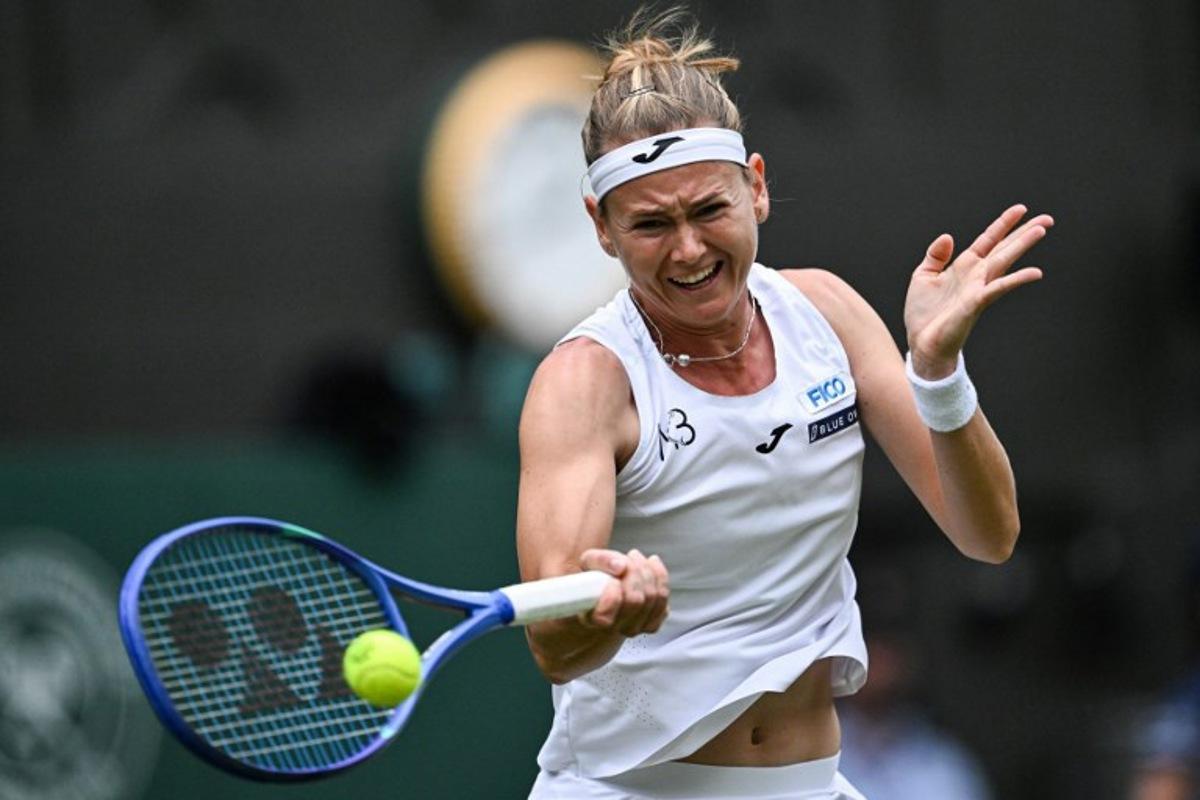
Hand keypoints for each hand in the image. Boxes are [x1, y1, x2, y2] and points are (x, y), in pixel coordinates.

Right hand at [578, 548, 668, 635]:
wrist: (604, 591)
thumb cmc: (594, 578)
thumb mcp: (589, 562)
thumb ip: (600, 560)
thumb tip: (620, 566)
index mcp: (592, 618)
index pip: (605, 617)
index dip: (612, 593)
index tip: (612, 577)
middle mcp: (613, 629)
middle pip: (634, 601)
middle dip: (634, 572)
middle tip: (626, 559)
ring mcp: (633, 628)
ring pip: (652, 597)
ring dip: (647, 570)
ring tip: (635, 558)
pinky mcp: (651, 624)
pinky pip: (663, 598)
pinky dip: (659, 576)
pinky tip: (650, 566)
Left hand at [904, 204, 1052, 377]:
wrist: (922, 343)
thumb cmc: (924, 314)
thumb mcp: (923, 276)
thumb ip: (935, 255)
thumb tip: (948, 236)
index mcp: (964, 266)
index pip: (988, 240)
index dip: (1003, 224)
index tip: (1021, 209)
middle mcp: (976, 275)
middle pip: (1004, 248)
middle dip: (1024, 232)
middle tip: (1047, 218)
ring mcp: (978, 288)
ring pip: (1004, 261)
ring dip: (1022, 245)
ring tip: (1041, 229)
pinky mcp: (975, 302)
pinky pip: (998, 288)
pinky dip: (1015, 279)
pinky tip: (1035, 272)